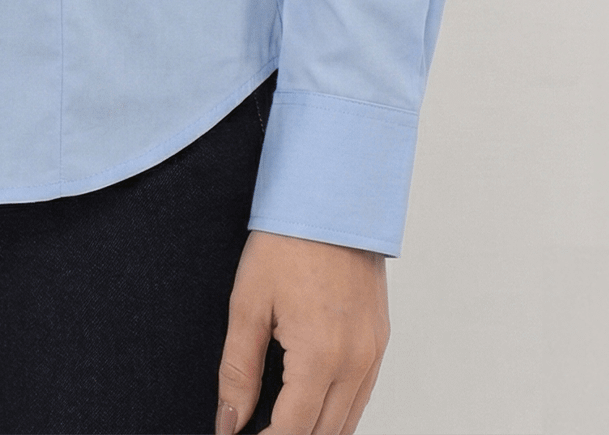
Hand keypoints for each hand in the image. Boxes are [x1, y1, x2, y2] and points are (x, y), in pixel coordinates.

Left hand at [215, 229, 389, 433]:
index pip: (292, 432)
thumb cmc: (286, 241)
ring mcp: (374, 353)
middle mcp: (356, 362)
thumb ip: (237, 371)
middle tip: (256, 429)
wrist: (332, 196)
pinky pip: (362, 396)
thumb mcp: (248, 304)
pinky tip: (309, 404)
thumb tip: (228, 422)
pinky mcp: (380, 341)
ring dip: (314, 430)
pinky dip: (337, 411)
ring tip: (277, 424)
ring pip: (347, 423)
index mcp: (321, 356)